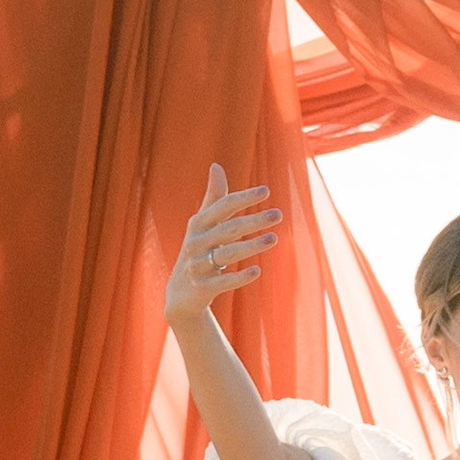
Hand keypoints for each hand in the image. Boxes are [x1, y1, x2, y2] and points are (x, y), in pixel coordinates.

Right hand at [167, 163, 280, 327]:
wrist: (180, 294)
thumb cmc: (197, 252)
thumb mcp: (202, 225)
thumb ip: (213, 198)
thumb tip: (216, 165)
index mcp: (198, 224)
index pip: (222, 206)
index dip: (243, 198)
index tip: (266, 190)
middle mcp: (196, 242)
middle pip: (228, 229)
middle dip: (253, 220)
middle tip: (278, 214)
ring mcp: (197, 265)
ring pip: (226, 254)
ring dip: (250, 246)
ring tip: (273, 238)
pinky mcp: (201, 287)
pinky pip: (222, 281)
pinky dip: (238, 277)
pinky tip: (257, 270)